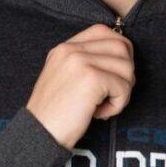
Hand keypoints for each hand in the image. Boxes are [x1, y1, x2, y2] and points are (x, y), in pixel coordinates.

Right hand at [26, 24, 134, 150]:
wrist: (39, 134)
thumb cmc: (54, 115)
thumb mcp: (63, 79)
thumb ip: (84, 64)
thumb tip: (122, 61)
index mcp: (64, 48)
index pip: (103, 32)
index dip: (119, 51)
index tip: (115, 74)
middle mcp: (71, 49)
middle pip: (121, 47)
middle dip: (125, 73)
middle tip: (112, 94)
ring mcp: (81, 62)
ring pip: (126, 67)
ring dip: (122, 91)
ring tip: (103, 106)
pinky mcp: (92, 78)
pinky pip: (123, 87)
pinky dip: (118, 105)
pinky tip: (99, 114)